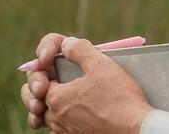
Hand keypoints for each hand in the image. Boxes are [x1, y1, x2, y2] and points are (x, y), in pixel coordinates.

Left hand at [20, 34, 152, 132]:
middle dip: (35, 89)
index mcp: (57, 98)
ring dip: (45, 107)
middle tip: (47, 81)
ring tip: (55, 98)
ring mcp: (64, 132)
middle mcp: (55, 118)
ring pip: (44, 118)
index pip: (36, 79)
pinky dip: (59, 121)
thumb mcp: (101, 64)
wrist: (135, 129)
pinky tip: (73, 113)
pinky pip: (58, 130)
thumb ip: (80, 49)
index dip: (41, 68)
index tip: (49, 61)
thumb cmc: (119, 97)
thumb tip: (66, 44)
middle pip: (34, 101)